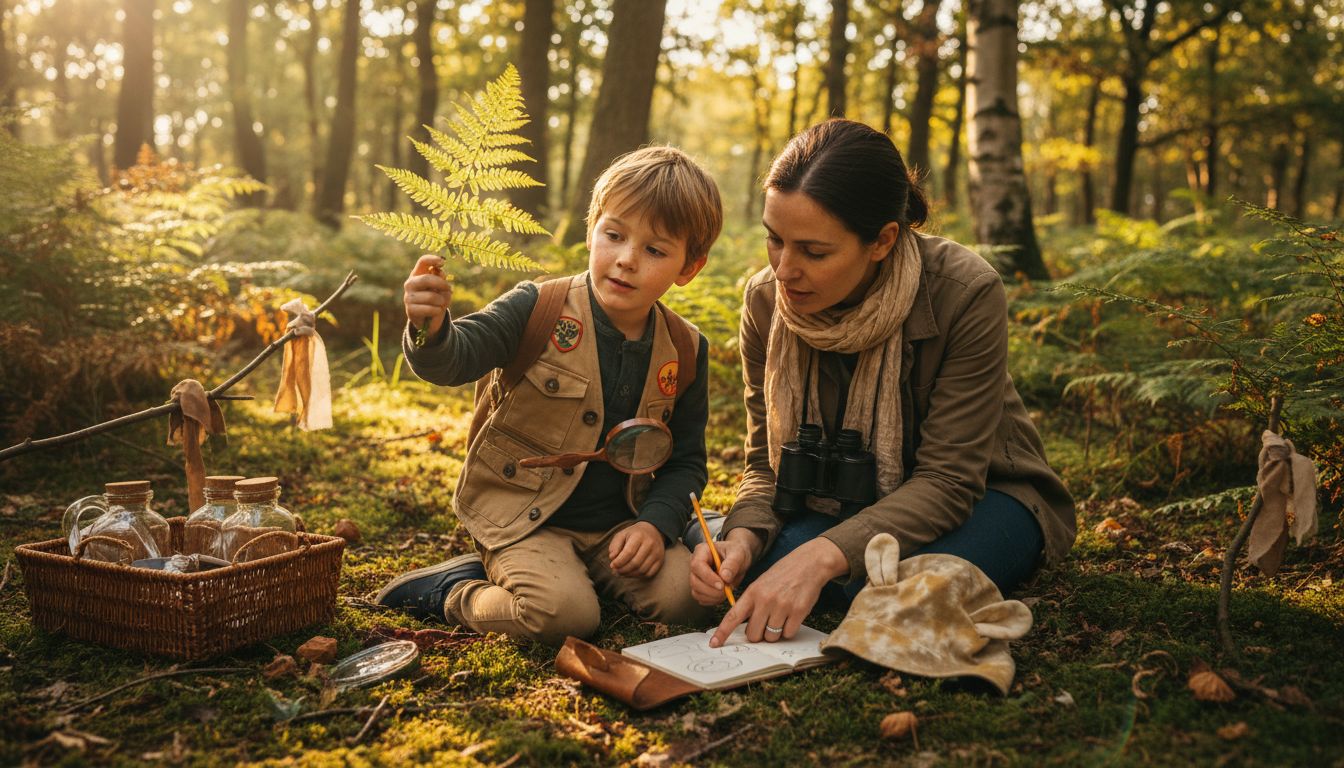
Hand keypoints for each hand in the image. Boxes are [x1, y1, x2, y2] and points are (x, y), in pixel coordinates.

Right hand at [404, 254, 450, 338]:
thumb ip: (441, 279)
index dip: (432, 259)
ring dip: (441, 301)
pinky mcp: (410, 310)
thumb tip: (440, 272)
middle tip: (450, 289)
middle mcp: (410, 283)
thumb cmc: (436, 299)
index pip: (422, 262)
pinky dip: (437, 311)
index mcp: (418, 274)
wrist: (429, 319)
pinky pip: (429, 309)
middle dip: (441, 284)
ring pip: (430, 296)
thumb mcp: (442, 288)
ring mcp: (408, 297)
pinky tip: (436, 311)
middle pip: (426, 279)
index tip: (442, 262)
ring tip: (441, 303)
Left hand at [608, 522, 664, 577]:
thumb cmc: (634, 534)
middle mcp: (650, 544)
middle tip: (615, 571)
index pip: (629, 552)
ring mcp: (657, 553)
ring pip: (642, 570)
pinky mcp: (660, 560)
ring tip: (621, 573)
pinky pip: (649, 573)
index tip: (612, 565)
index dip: (619, 562)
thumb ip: (614, 546)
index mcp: (639, 536)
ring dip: (629, 574)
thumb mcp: (622, 535)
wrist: (653, 531)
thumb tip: (612, 558)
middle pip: (635, 563)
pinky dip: (638, 576)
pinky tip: (631, 573)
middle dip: (623, 570)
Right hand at [688, 529, 758, 605]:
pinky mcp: (700, 588)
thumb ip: (732, 564)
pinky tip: (723, 594)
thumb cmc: (736, 553)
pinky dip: (713, 600)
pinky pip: (701, 599)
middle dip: (711, 590)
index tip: (722, 585)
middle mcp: (695, 564)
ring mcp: (696, 577)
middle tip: (727, 590)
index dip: (708, 577)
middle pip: (694, 581)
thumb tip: (725, 577)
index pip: (697, 565)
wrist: (738, 559)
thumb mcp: (738, 554)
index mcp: (702, 551)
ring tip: (727, 591)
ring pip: (696, 592)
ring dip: (713, 597)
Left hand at [708, 536, 847, 646]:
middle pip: (753, 635)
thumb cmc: (783, 574)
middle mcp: (765, 600)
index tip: (713, 644)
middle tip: (765, 622)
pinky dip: (789, 629)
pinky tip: (792, 615)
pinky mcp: (798, 611)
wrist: (809, 563)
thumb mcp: (761, 583)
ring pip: (771, 637)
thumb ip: (751, 603)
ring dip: (775, 632)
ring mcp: (782, 606)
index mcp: (753, 592)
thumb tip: (746, 628)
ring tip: (781, 615)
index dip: (722, 632)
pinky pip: (788, 634)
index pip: (733, 616)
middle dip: (758, 634)